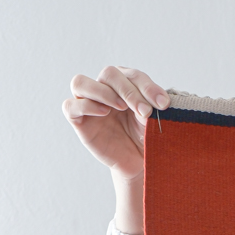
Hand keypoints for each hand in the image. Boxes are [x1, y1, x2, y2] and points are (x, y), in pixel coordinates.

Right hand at [62, 65, 168, 180]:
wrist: (138, 161)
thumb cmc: (145, 137)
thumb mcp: (151, 120)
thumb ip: (150, 106)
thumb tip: (154, 103)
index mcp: (124, 83)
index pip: (132, 75)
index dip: (148, 87)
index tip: (163, 104)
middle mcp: (104, 89)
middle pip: (108, 74)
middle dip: (129, 91)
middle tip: (145, 111)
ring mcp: (88, 103)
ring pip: (80, 82)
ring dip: (102, 92)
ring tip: (122, 107)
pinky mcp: (78, 120)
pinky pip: (70, 106)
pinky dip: (86, 105)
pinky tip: (104, 113)